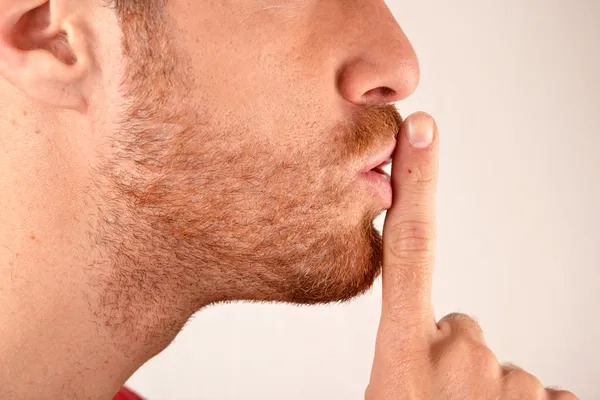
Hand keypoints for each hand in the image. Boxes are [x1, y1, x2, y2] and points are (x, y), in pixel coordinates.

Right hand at [366, 112, 577, 398]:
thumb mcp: (387, 397)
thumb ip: (408, 359)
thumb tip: (443, 333)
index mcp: (401, 357)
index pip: (408, 250)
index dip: (416, 186)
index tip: (421, 130)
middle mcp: (457, 358)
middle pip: (461, 331)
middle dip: (454, 362)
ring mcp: (508, 384)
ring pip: (503, 371)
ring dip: (489, 398)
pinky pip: (546, 397)